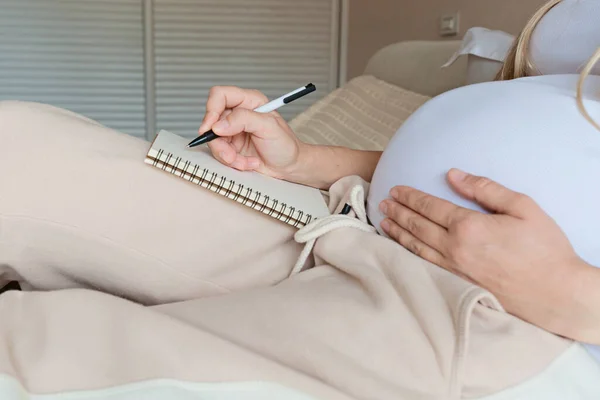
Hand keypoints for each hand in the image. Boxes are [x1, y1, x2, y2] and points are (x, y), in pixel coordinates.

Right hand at [199, 86, 302, 178]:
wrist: (289, 166)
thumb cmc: (285, 145)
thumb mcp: (268, 127)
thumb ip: (243, 120)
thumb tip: (218, 125)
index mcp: (249, 101)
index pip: (220, 95)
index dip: (211, 109)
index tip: (212, 128)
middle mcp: (238, 114)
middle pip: (212, 121)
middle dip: (219, 142)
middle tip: (229, 154)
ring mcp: (233, 131)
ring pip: (213, 140)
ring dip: (227, 155)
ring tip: (243, 161)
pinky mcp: (231, 146)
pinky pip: (220, 153)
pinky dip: (232, 162)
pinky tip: (248, 163)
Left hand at [379, 169, 598, 342]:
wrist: (556, 294)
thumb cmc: (544, 249)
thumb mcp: (521, 207)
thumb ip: (484, 188)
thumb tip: (453, 175)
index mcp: (468, 226)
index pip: (429, 207)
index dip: (409, 196)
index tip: (395, 189)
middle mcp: (454, 248)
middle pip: (416, 226)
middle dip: (397, 211)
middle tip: (383, 202)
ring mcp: (453, 269)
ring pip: (415, 247)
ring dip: (397, 232)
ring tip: (384, 221)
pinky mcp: (457, 284)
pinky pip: (425, 265)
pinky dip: (408, 253)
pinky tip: (401, 247)